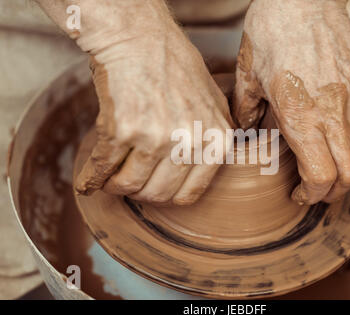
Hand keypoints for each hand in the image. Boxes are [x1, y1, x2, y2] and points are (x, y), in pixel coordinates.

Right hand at [75, 13, 232, 204]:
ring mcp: (157, 138)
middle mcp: (189, 142)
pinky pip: (103, 169)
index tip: (153, 190)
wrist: (141, 39)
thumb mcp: (213, 103)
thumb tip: (205, 171)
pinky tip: (88, 182)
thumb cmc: (176, 67)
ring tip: (112, 178)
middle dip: (140, 192)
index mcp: (216, 140)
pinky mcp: (124, 130)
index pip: (189, 194)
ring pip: (129, 185)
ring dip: (116, 186)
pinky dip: (91, 180)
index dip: (166, 196)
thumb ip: (214, 138)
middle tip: (130, 182)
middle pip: (157, 194)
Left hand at [233, 0, 349, 204]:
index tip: (302, 195)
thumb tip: (244, 131)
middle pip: (348, 172)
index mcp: (300, 115)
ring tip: (337, 170)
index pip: (320, 175)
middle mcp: (334, 111)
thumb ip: (245, 110)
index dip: (312, 194)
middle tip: (318, 191)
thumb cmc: (270, 32)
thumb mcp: (247, 75)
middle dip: (333, 191)